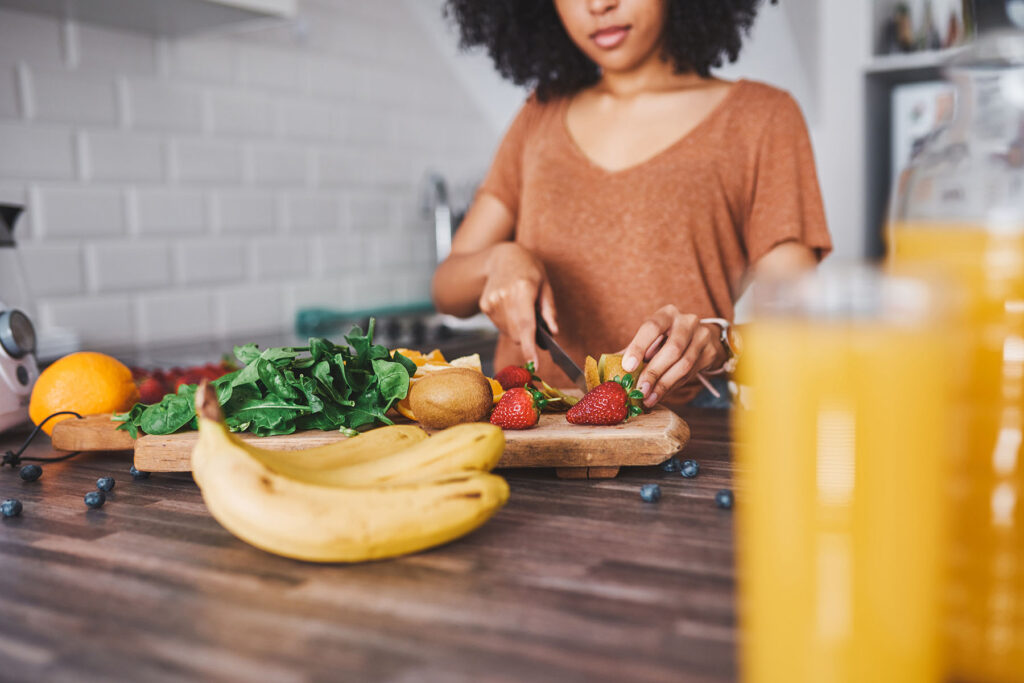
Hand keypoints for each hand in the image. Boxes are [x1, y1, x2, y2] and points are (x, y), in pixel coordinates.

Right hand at [478, 242, 557, 365]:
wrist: (502, 257)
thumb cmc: (529, 269)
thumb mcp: (545, 285)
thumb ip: (549, 310)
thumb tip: (552, 333)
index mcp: (522, 289)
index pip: (526, 325)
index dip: (529, 347)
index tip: (534, 364)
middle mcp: (504, 296)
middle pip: (518, 334)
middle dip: (528, 336)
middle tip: (535, 320)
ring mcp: (491, 302)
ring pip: (509, 333)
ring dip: (518, 329)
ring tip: (520, 307)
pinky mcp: (484, 306)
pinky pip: (500, 326)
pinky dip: (509, 323)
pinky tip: (509, 307)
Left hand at [620, 305, 725, 407]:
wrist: (701, 336)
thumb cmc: (668, 337)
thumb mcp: (651, 337)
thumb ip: (633, 350)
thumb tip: (610, 368)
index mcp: (667, 314)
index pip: (652, 327)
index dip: (639, 347)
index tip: (628, 367)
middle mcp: (687, 321)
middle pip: (672, 349)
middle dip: (654, 372)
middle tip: (640, 390)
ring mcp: (702, 336)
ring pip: (684, 364)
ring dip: (664, 384)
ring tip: (648, 398)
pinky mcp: (710, 352)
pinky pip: (691, 374)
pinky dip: (673, 387)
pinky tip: (660, 395)